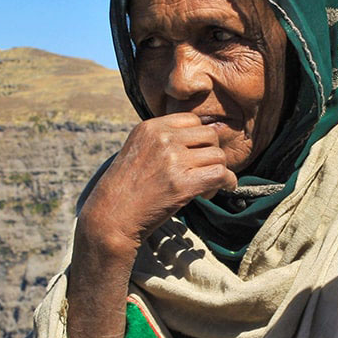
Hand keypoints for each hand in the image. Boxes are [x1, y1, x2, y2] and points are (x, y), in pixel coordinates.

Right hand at [78, 113, 237, 253]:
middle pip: (209, 136)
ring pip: (218, 156)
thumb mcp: (137, 151)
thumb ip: (162, 141)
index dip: (199, 139)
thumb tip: (201, 137)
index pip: (192, 120)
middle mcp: (162, 138)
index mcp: (150, 127)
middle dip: (211, 154)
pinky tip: (217, 191)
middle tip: (202, 174)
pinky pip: (221, 174)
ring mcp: (173, 160)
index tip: (196, 156)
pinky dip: (227, 183)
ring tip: (205, 187)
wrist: (111, 217)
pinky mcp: (182, 184)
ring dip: (219, 172)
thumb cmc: (125, 190)